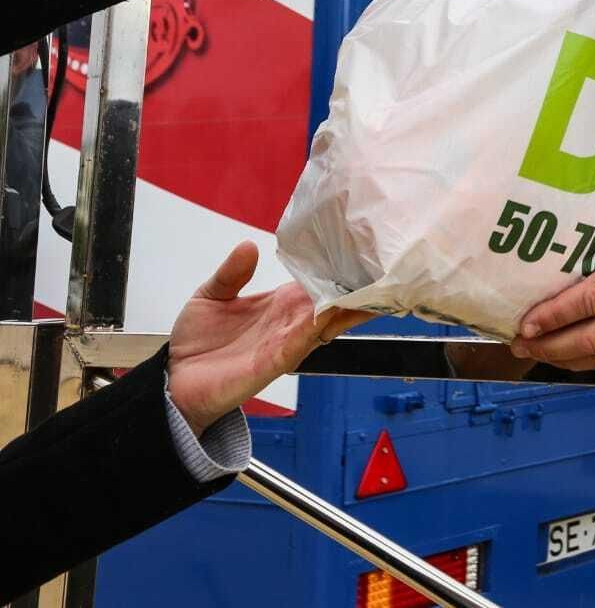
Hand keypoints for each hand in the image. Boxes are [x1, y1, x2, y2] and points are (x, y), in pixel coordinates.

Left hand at [166, 241, 368, 433]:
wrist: (177, 382)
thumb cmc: (198, 343)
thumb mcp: (211, 295)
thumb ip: (232, 272)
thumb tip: (249, 245)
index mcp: (282, 303)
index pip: (322, 282)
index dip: (341, 267)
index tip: (362, 247)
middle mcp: (293, 322)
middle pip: (336, 301)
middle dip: (359, 285)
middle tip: (385, 263)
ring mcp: (288, 342)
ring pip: (328, 320)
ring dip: (349, 304)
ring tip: (372, 283)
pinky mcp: (274, 362)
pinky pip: (302, 341)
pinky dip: (318, 325)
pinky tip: (331, 309)